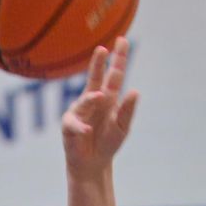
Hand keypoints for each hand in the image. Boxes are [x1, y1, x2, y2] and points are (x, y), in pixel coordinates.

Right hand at [62, 38, 138, 178]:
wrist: (93, 164)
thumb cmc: (108, 143)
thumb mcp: (122, 128)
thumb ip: (127, 111)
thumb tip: (135, 91)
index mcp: (108, 97)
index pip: (114, 75)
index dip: (118, 58)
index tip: (122, 41)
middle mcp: (93, 100)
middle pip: (95, 77)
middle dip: (98, 63)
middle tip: (102, 49)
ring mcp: (79, 111)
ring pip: (85, 101)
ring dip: (92, 99)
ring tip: (100, 98)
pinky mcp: (69, 125)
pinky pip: (74, 123)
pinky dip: (81, 127)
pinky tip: (87, 130)